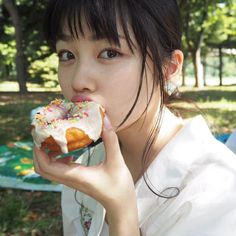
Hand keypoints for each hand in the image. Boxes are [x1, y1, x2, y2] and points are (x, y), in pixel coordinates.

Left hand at [33, 115, 139, 234]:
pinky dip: (56, 158)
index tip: (40, 135)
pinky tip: (68, 150)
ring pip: (49, 169)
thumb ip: (110, 140)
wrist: (120, 205)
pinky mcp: (75, 179)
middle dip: (38, 151)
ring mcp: (71, 180)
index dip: (38, 152)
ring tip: (53, 138)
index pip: (46, 167)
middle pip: (42, 168)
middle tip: (43, 134)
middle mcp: (69, 179)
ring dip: (46, 154)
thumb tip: (104, 119)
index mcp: (75, 175)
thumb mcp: (116, 161)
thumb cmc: (119, 187)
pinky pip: (58, 169)